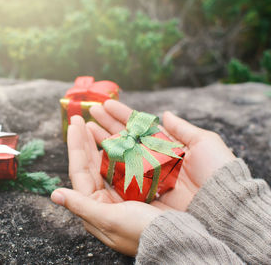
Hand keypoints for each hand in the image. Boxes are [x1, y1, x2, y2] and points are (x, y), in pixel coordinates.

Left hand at [51, 115, 167, 255]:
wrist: (176, 242)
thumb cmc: (142, 232)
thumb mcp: (109, 219)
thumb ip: (81, 205)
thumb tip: (54, 194)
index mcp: (95, 206)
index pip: (80, 171)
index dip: (75, 146)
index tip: (74, 124)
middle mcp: (105, 198)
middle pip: (90, 164)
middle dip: (84, 140)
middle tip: (80, 118)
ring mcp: (121, 192)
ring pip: (106, 162)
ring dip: (99, 142)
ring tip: (94, 123)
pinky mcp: (137, 189)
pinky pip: (123, 165)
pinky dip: (120, 150)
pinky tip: (117, 137)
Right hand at [87, 100, 235, 210]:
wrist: (221, 203)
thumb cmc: (216, 171)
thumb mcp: (203, 142)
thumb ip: (182, 128)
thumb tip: (166, 114)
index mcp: (166, 146)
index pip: (140, 126)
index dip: (123, 115)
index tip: (107, 104)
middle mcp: (154, 159)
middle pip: (126, 138)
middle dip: (108, 123)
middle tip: (92, 111)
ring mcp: (147, 175)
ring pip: (120, 154)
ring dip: (103, 139)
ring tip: (87, 126)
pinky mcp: (142, 191)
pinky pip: (122, 174)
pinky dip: (108, 163)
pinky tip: (94, 151)